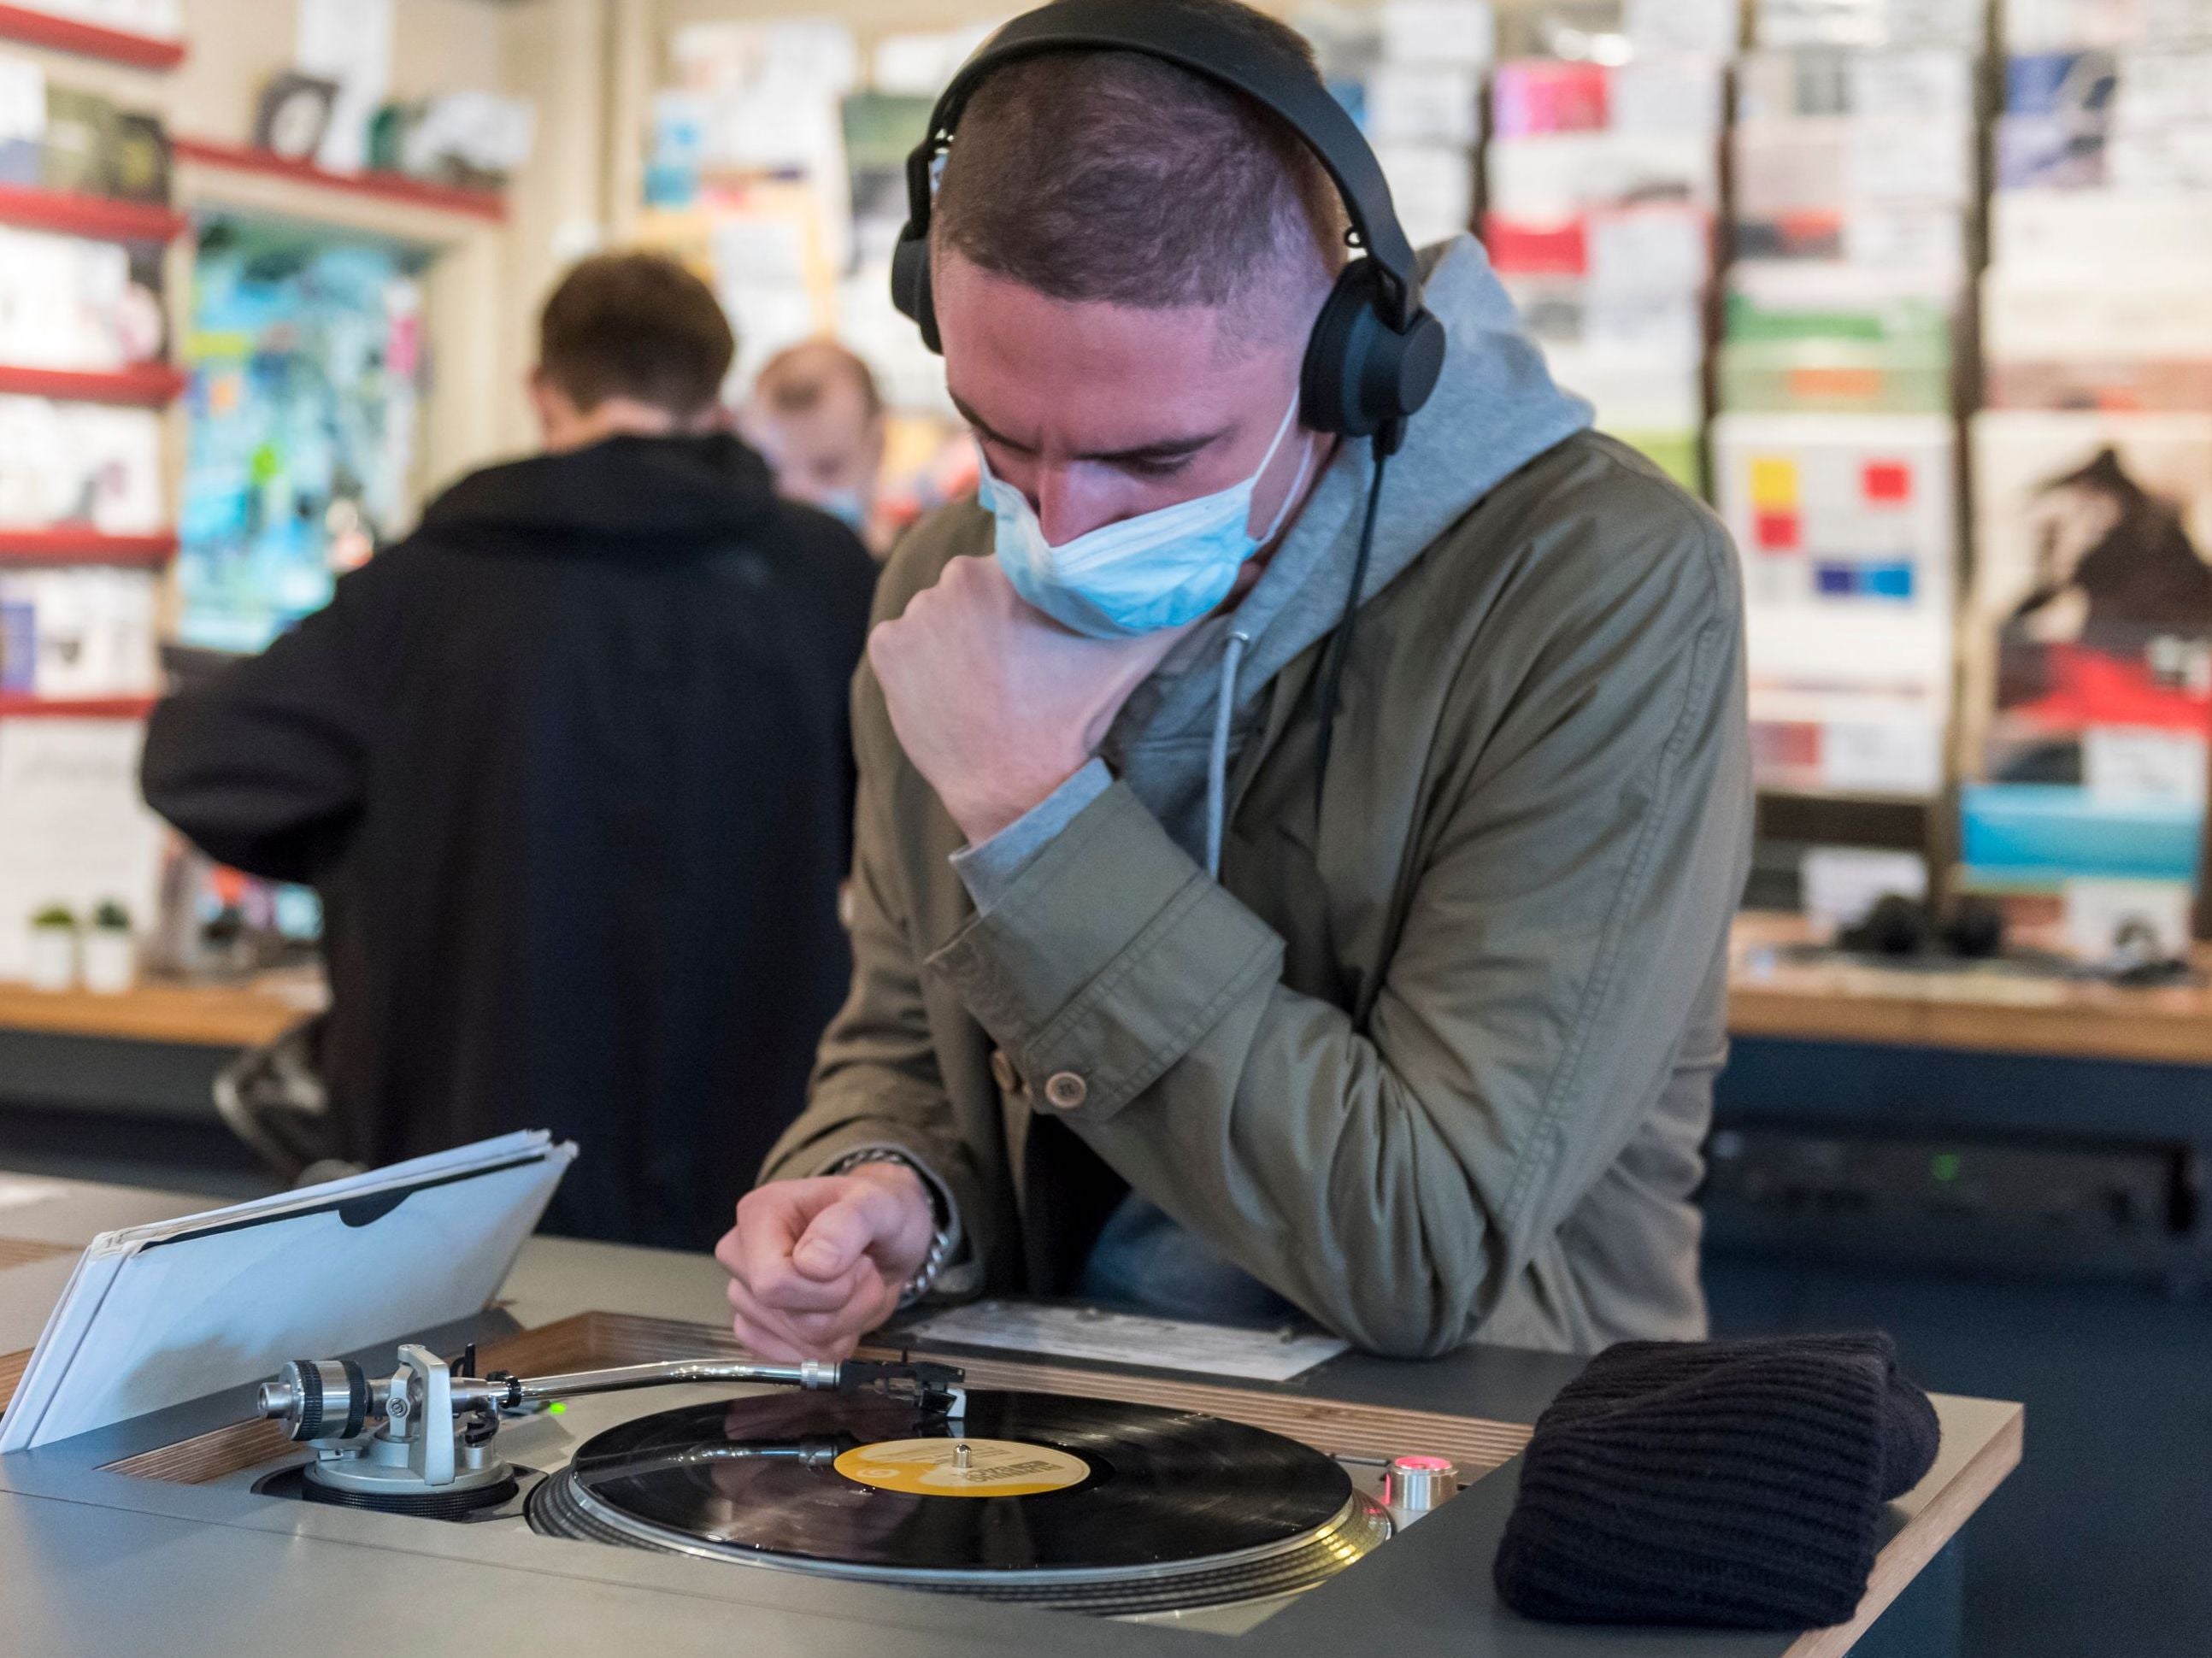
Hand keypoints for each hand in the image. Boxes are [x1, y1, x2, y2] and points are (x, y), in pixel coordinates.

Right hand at [713, 1164, 935, 1360]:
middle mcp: (740, 1256)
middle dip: (847, 1303)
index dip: (830, 1288)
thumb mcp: (879, 1205)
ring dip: (848, 1321)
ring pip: (805, 1344)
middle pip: (795, 1320)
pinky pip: (800, 1360)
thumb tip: (811, 1264)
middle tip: (865, 1270)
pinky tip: (841, 1309)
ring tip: (856, 1285)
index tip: (859, 1260)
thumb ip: (848, 1224)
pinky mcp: (758, 1331)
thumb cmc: (877, 1214)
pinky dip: (835, 1342)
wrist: (883, 1239)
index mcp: (758, 1215)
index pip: (775, 1283)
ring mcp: (745, 1297)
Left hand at [868, 556, 1191, 842]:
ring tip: (990, 683)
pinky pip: (903, 642)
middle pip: (977, 586)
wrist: (1019, 788)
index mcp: (1016, 567)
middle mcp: (954, 578)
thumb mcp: (1141, 652)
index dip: (1037, 598)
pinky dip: (922, 663)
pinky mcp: (885, 651)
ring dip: (958, 640)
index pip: (1024, 564)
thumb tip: (1250, 565)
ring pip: (940, 613)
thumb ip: (1191, 603)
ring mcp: (913, 615)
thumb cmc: (1081, 715)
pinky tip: (954, 692)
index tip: (1046, 637)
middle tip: (1022, 666)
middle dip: (996, 618)